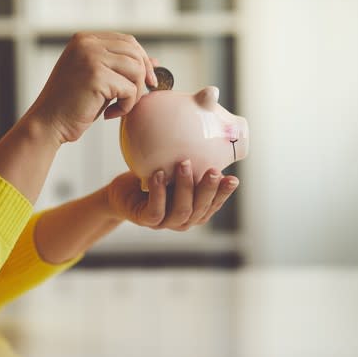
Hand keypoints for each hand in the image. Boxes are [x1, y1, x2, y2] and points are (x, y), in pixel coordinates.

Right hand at [28, 32, 156, 142]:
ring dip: (134, 94)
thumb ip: (121, 68)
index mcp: (84, 39)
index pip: (127, 41)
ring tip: (119, 107)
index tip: (146, 81)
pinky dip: (126, 106)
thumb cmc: (71, 105)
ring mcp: (91, 58)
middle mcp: (87, 43)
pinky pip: (130, 90)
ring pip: (136, 70)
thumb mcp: (98, 80)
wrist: (47, 123)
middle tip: (136, 98)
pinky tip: (109, 114)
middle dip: (143, 76)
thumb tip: (155, 62)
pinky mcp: (96, 76)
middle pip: (135, 52)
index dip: (142, 60)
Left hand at [105, 161, 238, 230]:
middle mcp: (183, 220)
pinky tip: (159, 175)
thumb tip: (209, 134)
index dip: (224, 194)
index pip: (214, 204)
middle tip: (213, 170)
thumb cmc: (153, 180)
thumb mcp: (175, 171)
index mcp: (195, 210)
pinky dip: (159, 192)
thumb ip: (192, 164)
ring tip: (183, 164)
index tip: (233, 178)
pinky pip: (155, 210)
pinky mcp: (146, 220)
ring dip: (185, 187)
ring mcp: (165, 222)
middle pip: (200, 209)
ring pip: (181, 211)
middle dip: (208, 189)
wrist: (123, 192)